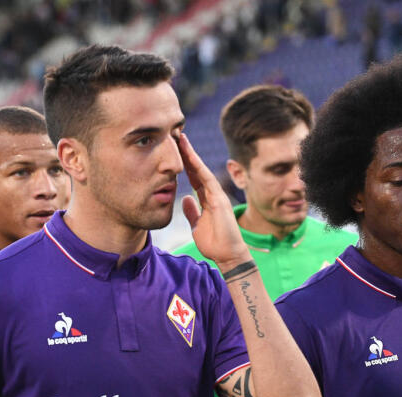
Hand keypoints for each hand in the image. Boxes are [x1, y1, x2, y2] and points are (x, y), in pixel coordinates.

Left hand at [178, 132, 249, 269]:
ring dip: (191, 154)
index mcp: (206, 199)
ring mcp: (217, 195)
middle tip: (175, 136)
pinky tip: (190, 156)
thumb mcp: (197, 225)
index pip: (193, 177)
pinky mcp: (219, 200)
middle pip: (196, 169)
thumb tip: (185, 199)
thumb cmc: (215, 243)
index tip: (173, 151)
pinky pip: (207, 180)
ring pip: (201, 170)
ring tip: (181, 139)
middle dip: (186, 153)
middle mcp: (212, 194)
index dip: (184, 164)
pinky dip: (199, 167)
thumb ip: (192, 212)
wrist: (228, 255)